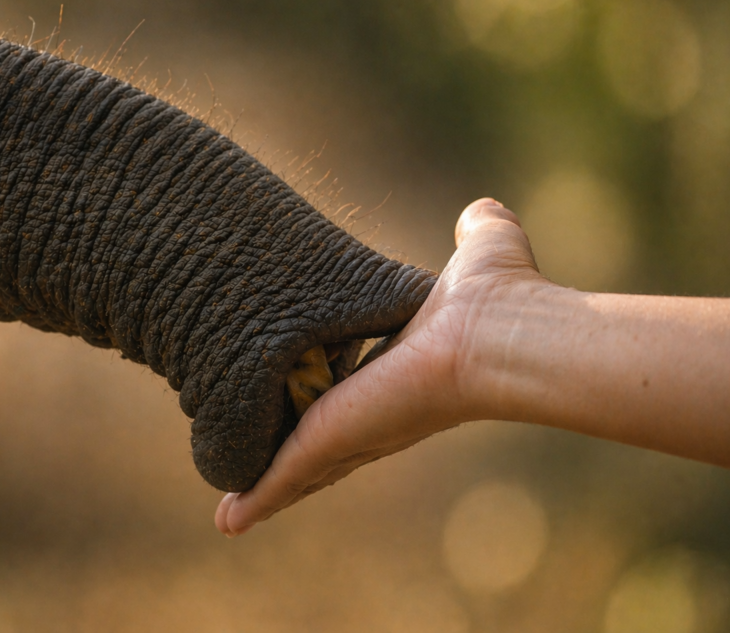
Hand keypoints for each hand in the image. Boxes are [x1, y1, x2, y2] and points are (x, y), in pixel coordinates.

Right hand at [215, 197, 548, 535]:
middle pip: (320, 445)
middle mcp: (375, 414)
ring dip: (263, 491)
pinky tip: (229, 520)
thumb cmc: (499, 299)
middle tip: (252, 481)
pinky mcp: (336, 439)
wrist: (500, 334)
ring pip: (298, 470)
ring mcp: (354, 433)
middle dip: (286, 463)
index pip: (350, 398)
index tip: (297, 405)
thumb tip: (481, 209)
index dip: (323, 403)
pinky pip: (285, 475)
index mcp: (398, 378)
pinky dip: (257, 498)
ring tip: (229, 516)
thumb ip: (476, 231)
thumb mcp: (479, 252)